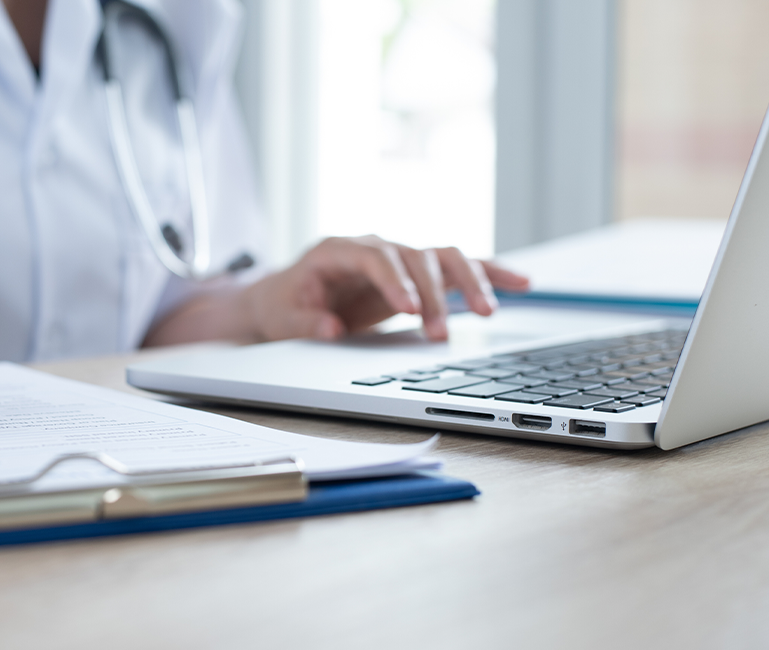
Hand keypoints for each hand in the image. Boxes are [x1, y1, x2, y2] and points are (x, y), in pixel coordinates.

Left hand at [243, 236, 528, 341]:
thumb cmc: (287, 304)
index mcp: (339, 250)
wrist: (290, 296)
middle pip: (415, 258)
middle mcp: (376, 246)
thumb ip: (306, 323)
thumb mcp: (283, 318)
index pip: (374, 256)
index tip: (408, 308)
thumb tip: (331, 327)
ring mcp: (401, 258)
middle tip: (439, 333)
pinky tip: (523, 284)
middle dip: (431, 295)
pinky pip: (459, 268)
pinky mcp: (419, 274)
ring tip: (488, 312)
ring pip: (444, 258)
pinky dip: (490, 274)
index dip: (394, 280)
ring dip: (468, 283)